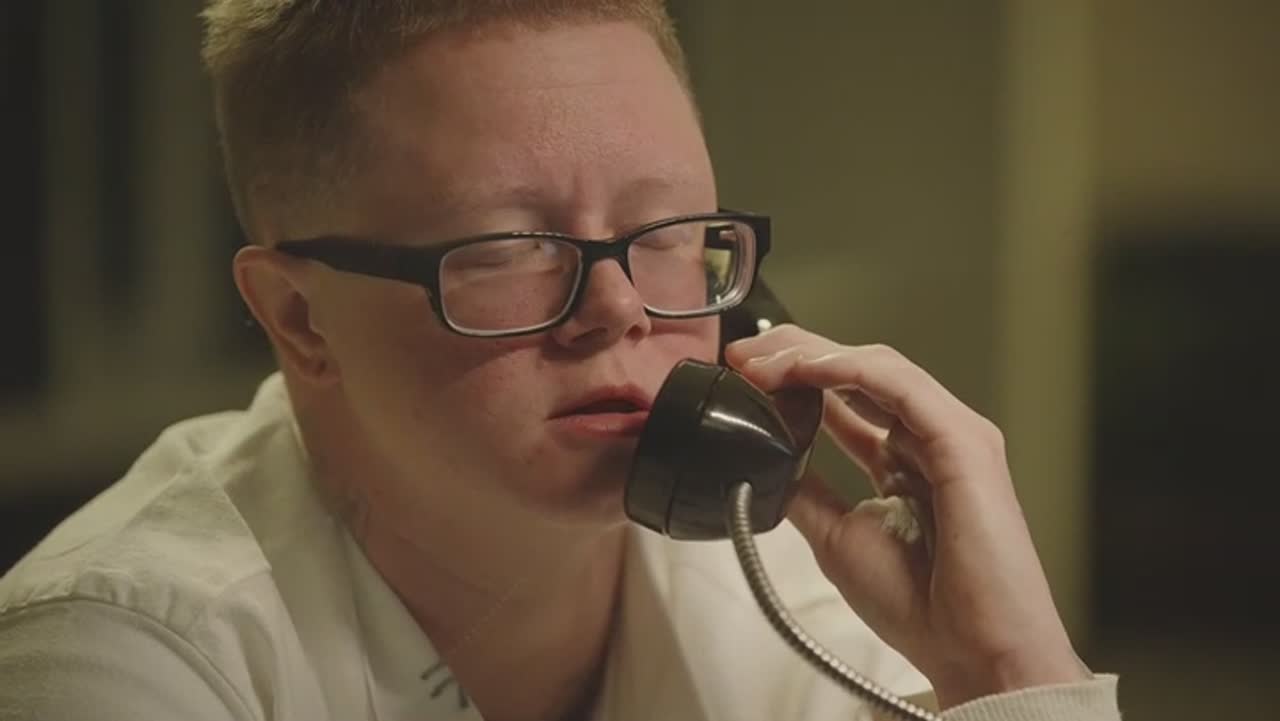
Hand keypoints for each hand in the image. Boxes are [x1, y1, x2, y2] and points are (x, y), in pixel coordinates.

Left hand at [724, 324, 1088, 707]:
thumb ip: (806, 489)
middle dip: (794, 353)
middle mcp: (929, 438)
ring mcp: (951, 433)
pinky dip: (847, 369)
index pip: (845, 397)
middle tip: (742, 353)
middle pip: (857, 371)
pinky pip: (899, 384)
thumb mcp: (835, 537)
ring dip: (812, 355)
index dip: (792, 379)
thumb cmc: (921, 608)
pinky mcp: (964, 440)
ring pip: (876, 367)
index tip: (742, 375)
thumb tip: (764, 458)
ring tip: (761, 361)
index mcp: (904, 460)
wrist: (973, 653)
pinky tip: (804, 369)